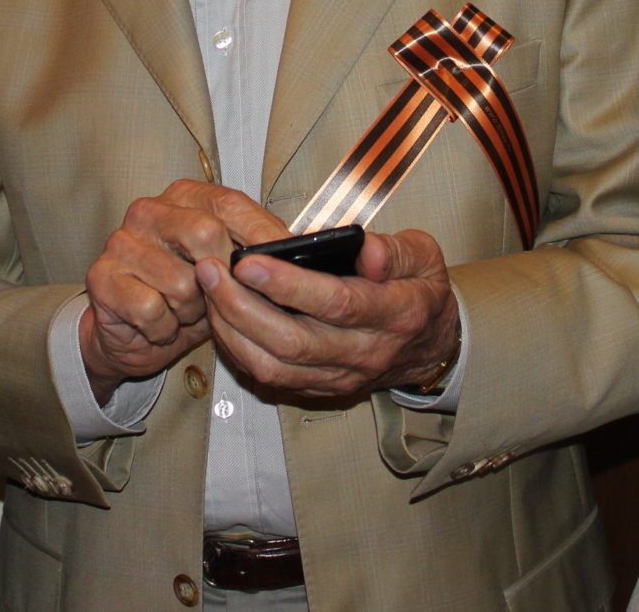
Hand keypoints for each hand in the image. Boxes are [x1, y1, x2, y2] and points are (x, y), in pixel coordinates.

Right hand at [78, 180, 288, 400]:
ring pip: (182, 282)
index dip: (261, 235)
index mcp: (183, 197)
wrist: (133, 334)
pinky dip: (163, 327)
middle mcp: (148, 211)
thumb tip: (294, 250)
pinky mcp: (102, 277)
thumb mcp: (227, 270)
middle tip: (214, 296)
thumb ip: (253, 252)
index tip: (284, 261)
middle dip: (221, 279)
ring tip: (182, 310)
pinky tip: (159, 323)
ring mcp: (121, 242)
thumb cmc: (187, 297)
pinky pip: (152, 309)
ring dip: (190, 311)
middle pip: (206, 234)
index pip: (231, 204)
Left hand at [198, 227, 459, 400]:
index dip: (290, 285)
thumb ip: (394, 250)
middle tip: (211, 270)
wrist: (430, 345)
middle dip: (243, 306)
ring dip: (233, 329)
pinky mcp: (320, 388)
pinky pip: (270, 377)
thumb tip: (366, 250)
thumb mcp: (424, 257)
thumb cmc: (419, 290)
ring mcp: (340, 376)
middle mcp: (365, 353)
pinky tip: (221, 316)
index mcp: (395, 314)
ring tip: (209, 288)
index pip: (337, 303)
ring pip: (275, 365)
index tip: (249, 262)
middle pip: (294, 341)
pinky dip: (239, 348)